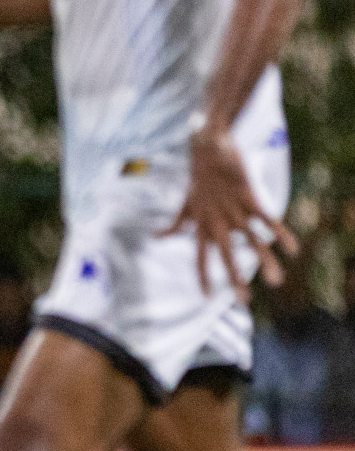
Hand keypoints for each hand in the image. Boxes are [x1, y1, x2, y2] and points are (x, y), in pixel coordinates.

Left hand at [163, 125, 297, 298]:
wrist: (208, 147)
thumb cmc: (197, 178)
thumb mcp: (184, 204)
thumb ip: (175, 224)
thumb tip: (157, 236)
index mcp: (200, 225)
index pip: (200, 257)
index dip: (203, 277)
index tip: (208, 297)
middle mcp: (217, 222)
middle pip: (227, 256)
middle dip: (236, 279)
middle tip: (245, 303)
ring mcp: (234, 210)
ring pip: (252, 241)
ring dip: (265, 262)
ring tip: (275, 282)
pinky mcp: (249, 197)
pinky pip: (267, 219)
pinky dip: (280, 234)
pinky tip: (292, 250)